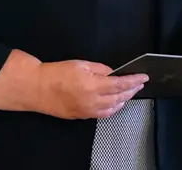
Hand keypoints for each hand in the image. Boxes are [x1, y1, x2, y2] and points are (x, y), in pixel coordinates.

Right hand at [34, 60, 148, 119]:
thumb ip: (100, 69)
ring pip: (113, 108)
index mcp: (92, 85)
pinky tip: (116, 103)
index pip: (120, 84)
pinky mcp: (83, 116)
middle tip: (139, 84)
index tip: (143, 77)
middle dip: (132, 90)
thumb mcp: (80, 64)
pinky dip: (114, 108)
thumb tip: (113, 73)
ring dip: (124, 100)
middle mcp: (92, 101)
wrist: (38, 89)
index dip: (134, 81)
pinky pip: (104, 114)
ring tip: (130, 92)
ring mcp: (88, 111)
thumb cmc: (56, 74)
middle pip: (120, 97)